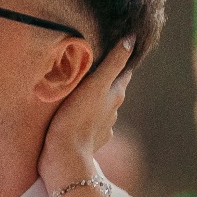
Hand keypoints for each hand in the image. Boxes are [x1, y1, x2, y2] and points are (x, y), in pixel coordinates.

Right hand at [39, 36, 134, 192]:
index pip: (123, 72)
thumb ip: (114, 62)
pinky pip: (90, 125)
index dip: (121, 60)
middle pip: (112, 89)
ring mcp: (103, 128)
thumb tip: (132, 39)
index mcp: (115, 94)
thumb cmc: (77, 117)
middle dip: (104, 79)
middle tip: (91, 67)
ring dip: (93, 100)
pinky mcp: (90, 142)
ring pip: (101, 108)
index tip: (118, 48)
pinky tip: (74, 116)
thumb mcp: (95, 84)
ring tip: (79, 91)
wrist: (65, 157)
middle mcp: (113, 111)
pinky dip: (85, 118)